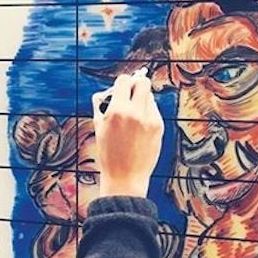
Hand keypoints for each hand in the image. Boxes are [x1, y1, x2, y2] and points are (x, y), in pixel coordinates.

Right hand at [92, 72, 163, 197]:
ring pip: (149, 97)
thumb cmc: (108, 153)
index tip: (121, 87)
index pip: (124, 80)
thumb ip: (101, 105)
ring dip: (142, 100)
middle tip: (132, 92)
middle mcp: (135, 112)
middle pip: (143, 82)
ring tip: (133, 116)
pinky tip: (140, 127)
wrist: (125, 176)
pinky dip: (147, 113)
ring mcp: (150, 119)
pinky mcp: (159, 127)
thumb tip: (105, 91)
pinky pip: (154, 111)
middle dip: (137, 84)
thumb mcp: (99, 127)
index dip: (122, 82)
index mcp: (117, 110)